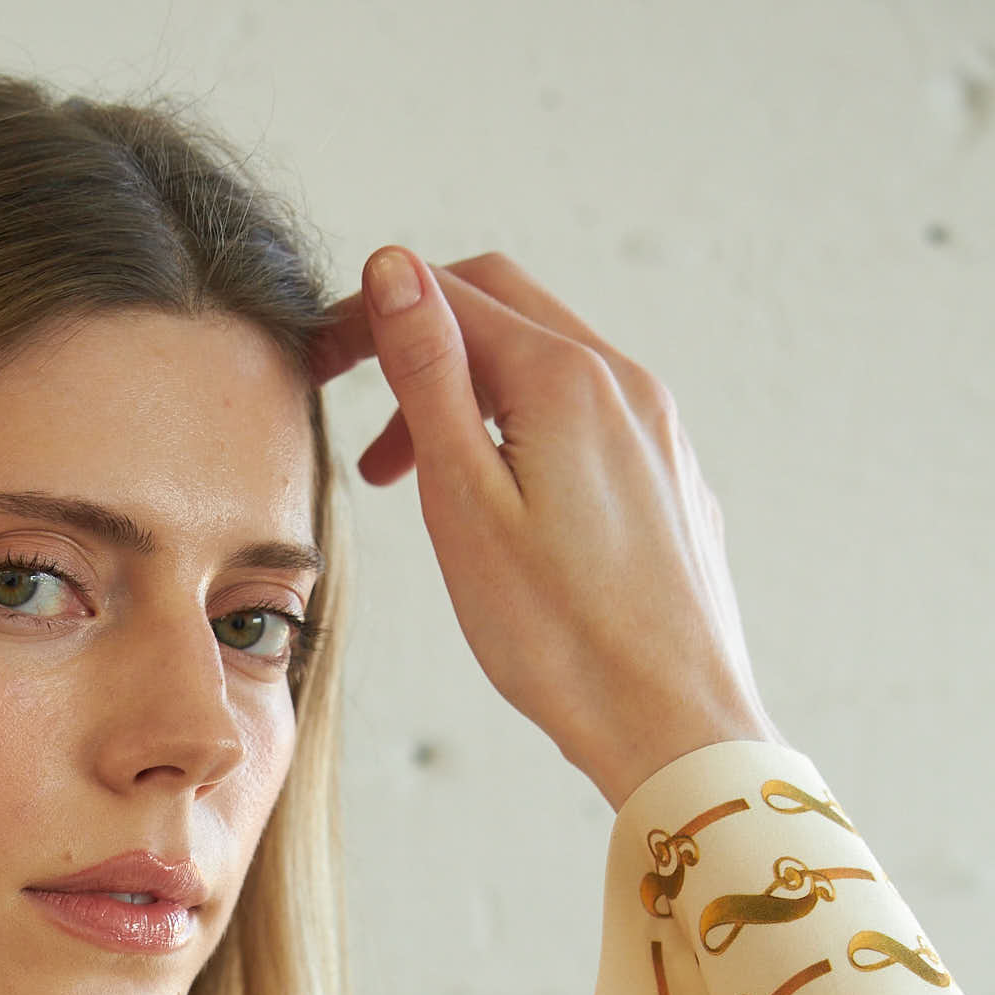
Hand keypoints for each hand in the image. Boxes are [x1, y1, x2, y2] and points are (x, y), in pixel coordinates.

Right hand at [308, 248, 780, 810]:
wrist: (674, 725)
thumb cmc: (560, 636)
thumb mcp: (464, 500)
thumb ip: (429, 375)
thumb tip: (396, 269)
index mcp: (566, 380)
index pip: (451, 294)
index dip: (372, 314)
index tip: (321, 361)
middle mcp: (627, 385)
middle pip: (507, 310)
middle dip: (424, 345)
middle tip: (364, 423)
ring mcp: (659, 431)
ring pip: (551, 366)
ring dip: (473, 395)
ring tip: (419, 482)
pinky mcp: (674, 480)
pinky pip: (592, 419)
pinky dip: (528, 431)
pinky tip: (504, 508)